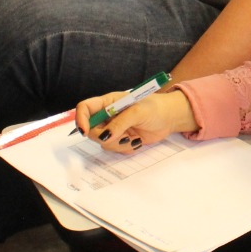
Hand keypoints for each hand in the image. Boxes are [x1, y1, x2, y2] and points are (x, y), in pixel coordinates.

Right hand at [74, 88, 195, 151]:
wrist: (169, 118)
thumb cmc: (155, 107)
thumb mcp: (138, 112)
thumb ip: (120, 123)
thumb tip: (105, 136)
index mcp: (108, 102)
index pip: (85, 108)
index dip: (80, 119)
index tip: (85, 131)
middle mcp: (108, 115)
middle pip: (91, 130)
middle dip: (105, 137)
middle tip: (122, 137)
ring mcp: (114, 128)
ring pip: (103, 142)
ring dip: (118, 144)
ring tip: (134, 138)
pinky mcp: (121, 139)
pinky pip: (114, 149)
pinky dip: (125, 148)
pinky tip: (137, 141)